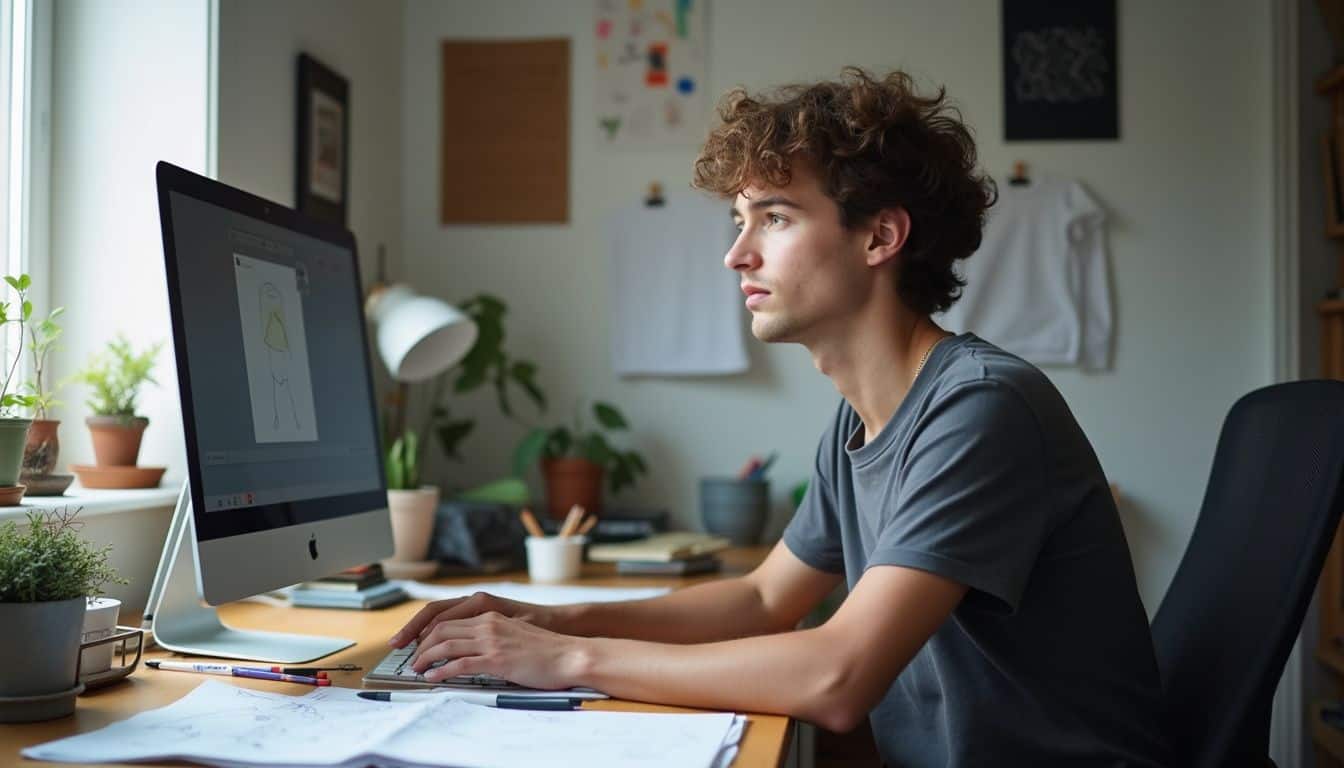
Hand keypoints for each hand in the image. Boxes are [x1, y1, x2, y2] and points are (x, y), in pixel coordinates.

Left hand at [408, 611, 587, 691]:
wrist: (570, 655)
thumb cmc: (546, 650)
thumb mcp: (513, 634)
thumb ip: (492, 636)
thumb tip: (471, 650)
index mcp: (490, 614)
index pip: (446, 615)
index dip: (425, 628)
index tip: (413, 641)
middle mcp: (488, 622)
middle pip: (440, 627)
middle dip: (418, 643)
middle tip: (409, 658)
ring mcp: (492, 640)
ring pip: (445, 644)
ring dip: (425, 657)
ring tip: (416, 669)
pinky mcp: (497, 659)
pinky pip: (460, 664)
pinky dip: (442, 671)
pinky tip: (433, 677)